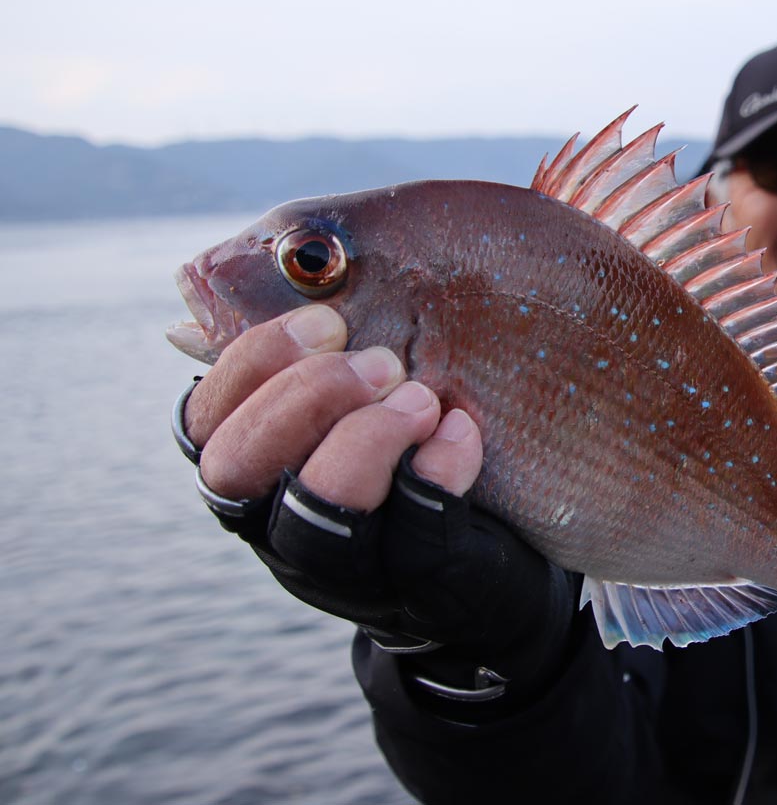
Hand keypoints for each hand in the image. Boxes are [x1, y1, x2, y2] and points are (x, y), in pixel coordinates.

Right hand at [175, 304, 575, 700]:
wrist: (496, 573)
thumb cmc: (416, 458)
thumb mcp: (363, 402)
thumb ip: (325, 355)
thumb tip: (284, 269)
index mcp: (251, 470)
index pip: (201, 419)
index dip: (251, 363)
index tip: (326, 319)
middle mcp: (275, 524)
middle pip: (236, 467)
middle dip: (304, 396)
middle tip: (382, 359)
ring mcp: (341, 566)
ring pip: (315, 509)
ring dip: (365, 438)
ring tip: (423, 397)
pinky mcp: (414, 587)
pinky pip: (413, 535)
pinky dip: (437, 471)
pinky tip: (462, 433)